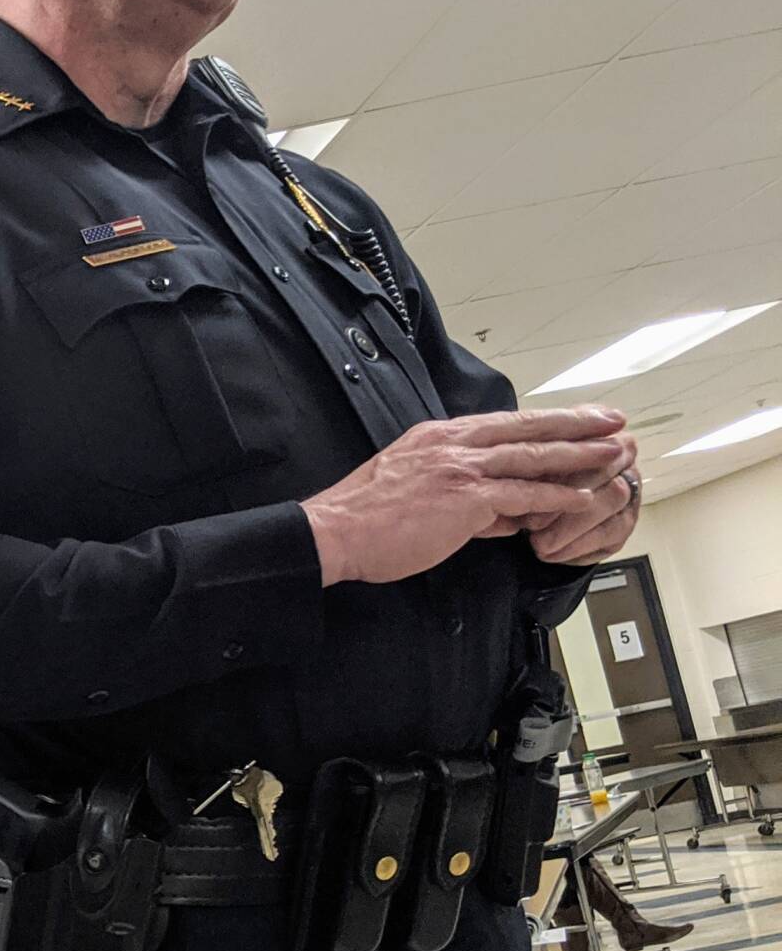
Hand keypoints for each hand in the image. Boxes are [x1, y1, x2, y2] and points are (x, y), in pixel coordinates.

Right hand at [301, 406, 634, 585]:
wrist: (334, 531)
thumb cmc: (364, 519)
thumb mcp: (414, 494)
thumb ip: (464, 500)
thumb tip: (502, 515)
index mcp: (437, 438)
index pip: (503, 424)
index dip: (545, 420)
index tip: (575, 418)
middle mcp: (453, 444)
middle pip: (527, 429)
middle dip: (576, 424)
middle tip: (613, 419)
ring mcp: (460, 468)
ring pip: (533, 456)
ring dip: (580, 454)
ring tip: (616, 452)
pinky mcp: (466, 498)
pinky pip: (523, 494)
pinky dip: (558, 496)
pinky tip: (584, 497)